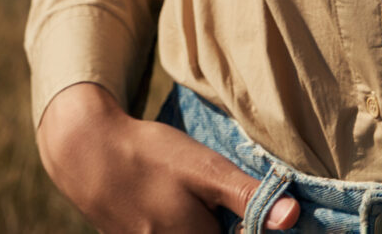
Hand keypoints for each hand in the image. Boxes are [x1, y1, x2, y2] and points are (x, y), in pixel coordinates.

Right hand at [37, 82, 300, 233]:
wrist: (88, 154)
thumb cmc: (150, 157)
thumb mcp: (204, 168)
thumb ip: (248, 197)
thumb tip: (293, 218)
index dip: (253, 226)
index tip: (257, 210)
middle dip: (232, 224)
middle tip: (224, 199)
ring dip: (209, 222)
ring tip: (200, 200)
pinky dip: (189, 224)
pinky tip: (178, 204)